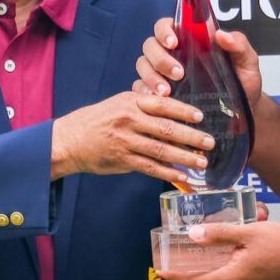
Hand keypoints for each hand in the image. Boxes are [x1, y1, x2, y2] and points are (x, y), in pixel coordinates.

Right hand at [50, 91, 212, 181]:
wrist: (69, 140)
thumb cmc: (99, 119)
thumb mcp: (120, 104)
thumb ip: (144, 106)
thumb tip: (176, 111)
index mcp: (130, 103)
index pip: (162, 105)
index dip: (183, 110)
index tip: (200, 117)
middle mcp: (129, 121)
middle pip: (166, 129)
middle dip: (191, 137)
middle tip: (210, 143)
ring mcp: (126, 142)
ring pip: (161, 150)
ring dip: (184, 158)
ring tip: (202, 163)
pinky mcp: (123, 160)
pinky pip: (150, 167)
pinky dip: (167, 172)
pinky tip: (182, 176)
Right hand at [134, 17, 262, 110]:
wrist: (243, 113)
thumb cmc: (243, 84)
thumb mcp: (247, 63)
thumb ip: (239, 46)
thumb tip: (222, 35)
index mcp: (190, 41)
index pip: (166, 26)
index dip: (165, 31)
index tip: (174, 42)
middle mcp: (172, 54)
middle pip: (150, 46)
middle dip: (160, 58)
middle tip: (178, 73)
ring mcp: (162, 74)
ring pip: (143, 66)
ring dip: (151, 77)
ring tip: (166, 92)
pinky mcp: (158, 94)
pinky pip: (140, 89)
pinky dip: (144, 92)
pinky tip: (156, 100)